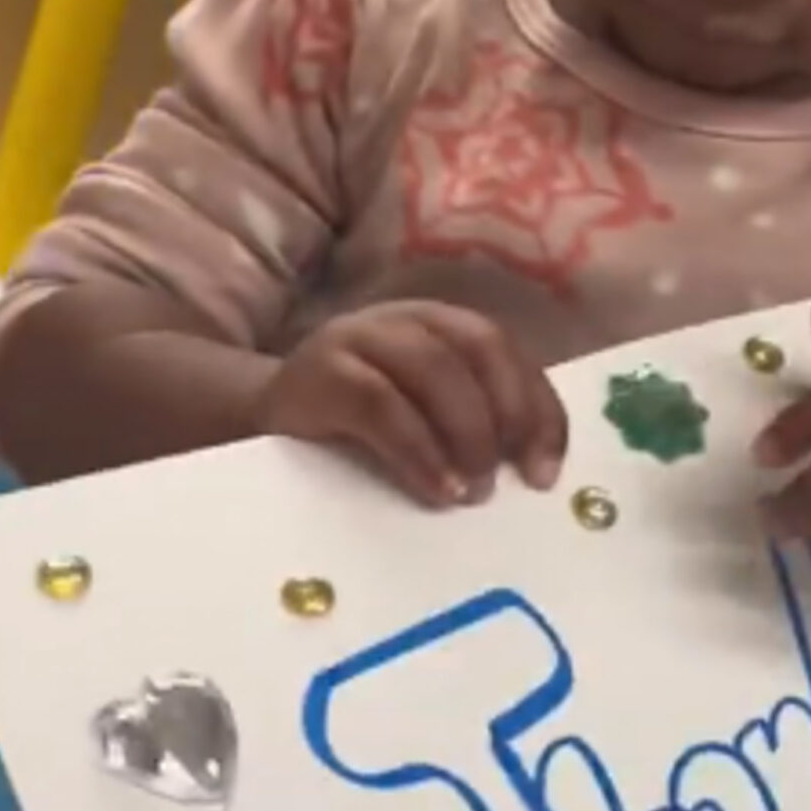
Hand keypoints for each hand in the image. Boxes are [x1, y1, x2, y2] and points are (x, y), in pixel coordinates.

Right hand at [259, 302, 566, 507]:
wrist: (263, 421)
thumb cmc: (355, 428)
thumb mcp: (422, 418)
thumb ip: (470, 425)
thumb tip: (533, 475)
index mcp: (441, 325)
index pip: (506, 352)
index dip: (537, 407)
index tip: (547, 471)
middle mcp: (405, 319)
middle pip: (479, 349)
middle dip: (508, 416)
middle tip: (513, 481)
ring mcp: (360, 337)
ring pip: (433, 369)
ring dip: (466, 434)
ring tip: (473, 492)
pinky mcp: (320, 372)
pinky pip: (380, 405)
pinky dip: (418, 450)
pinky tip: (435, 488)